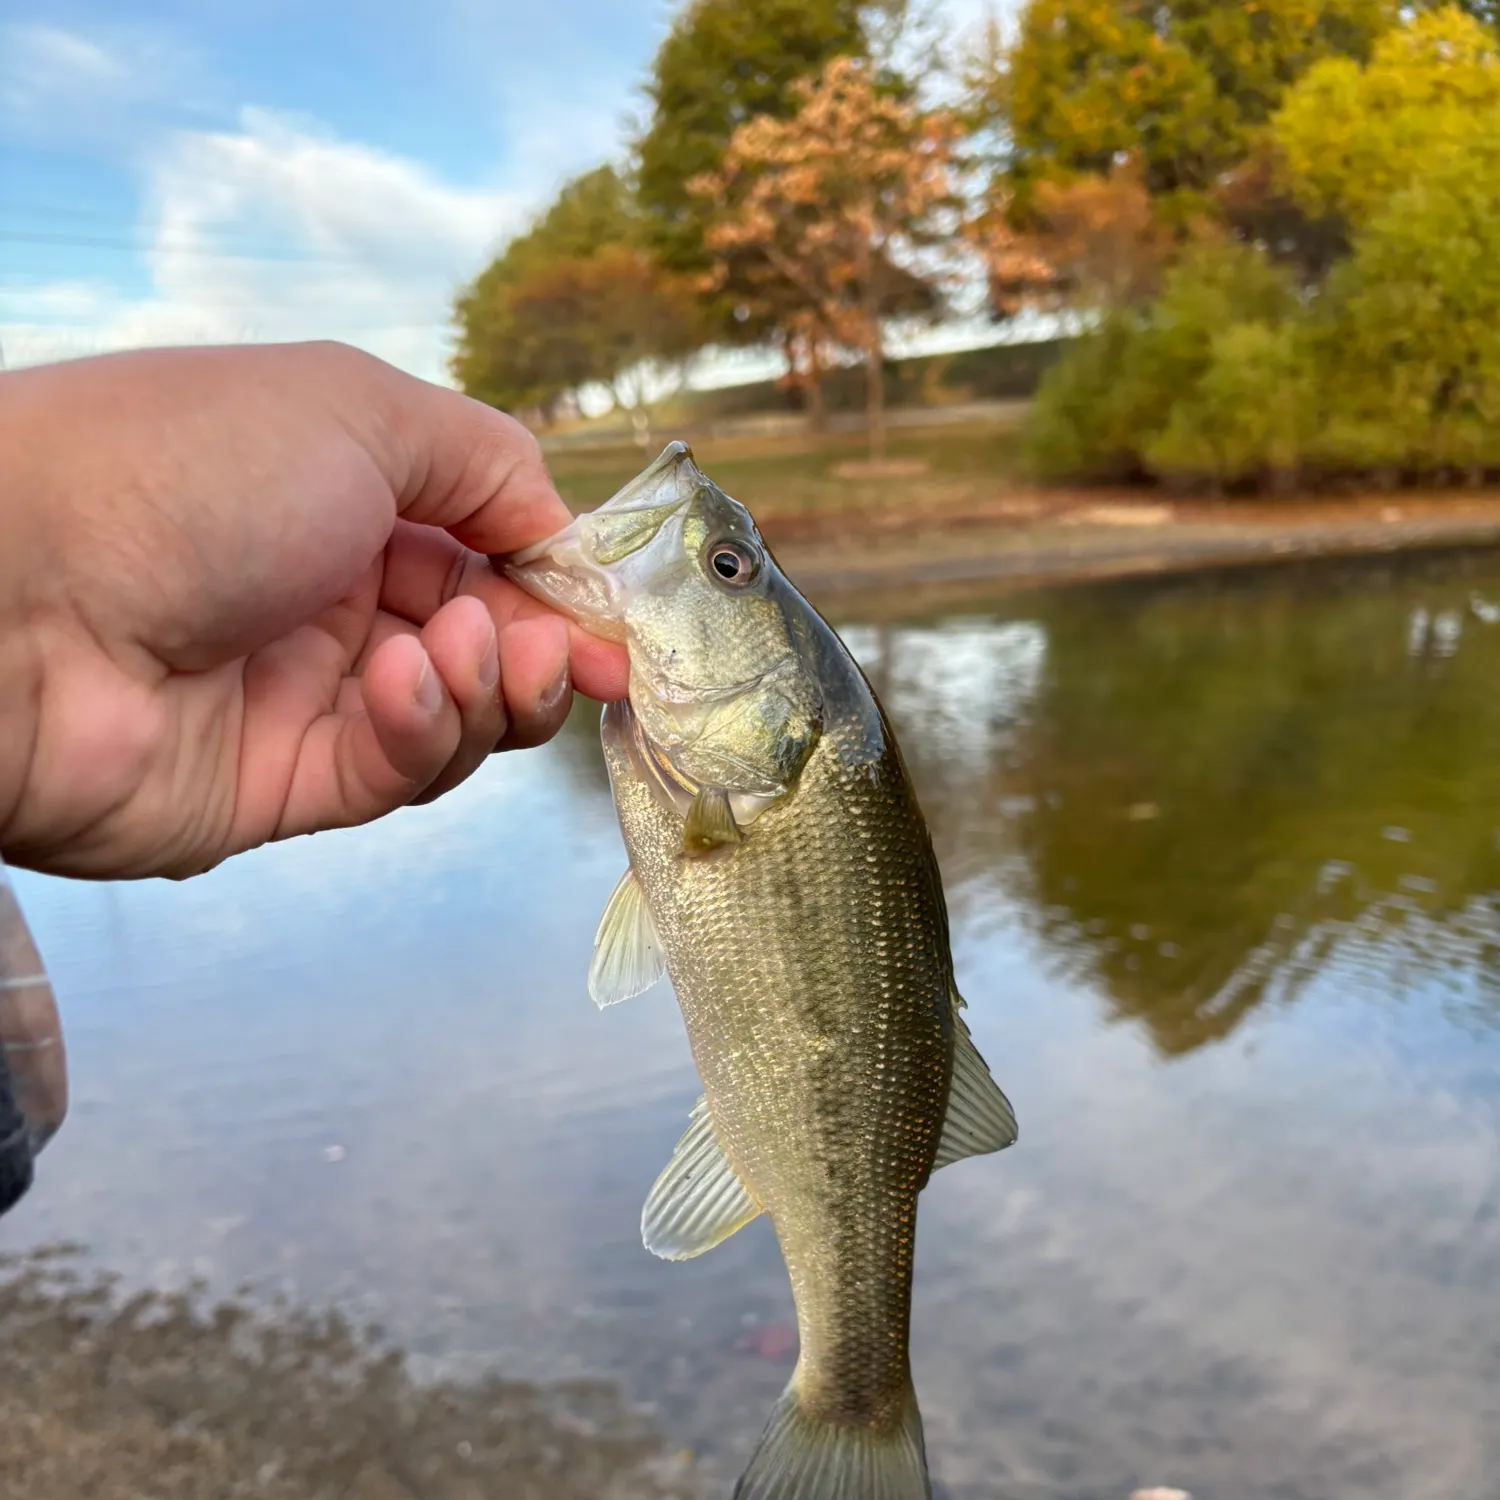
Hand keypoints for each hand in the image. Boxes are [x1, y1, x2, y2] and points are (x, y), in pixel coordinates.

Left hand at [0, 342, 627, 879]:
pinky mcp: (282, 786)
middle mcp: (329, 596)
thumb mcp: (359, 409)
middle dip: (542, 651)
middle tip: (565, 655)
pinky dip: (420, 731)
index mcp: (343, 498)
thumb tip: (566, 532)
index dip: (561, 587)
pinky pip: (392, 771)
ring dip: (486, 688)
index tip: (618, 618)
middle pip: (487, 644)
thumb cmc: (182, 469)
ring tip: (455, 651)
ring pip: (456, 718)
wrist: (14, 600)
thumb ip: (489, 461)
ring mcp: (305, 694)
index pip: (488, 552)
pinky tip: (398, 686)